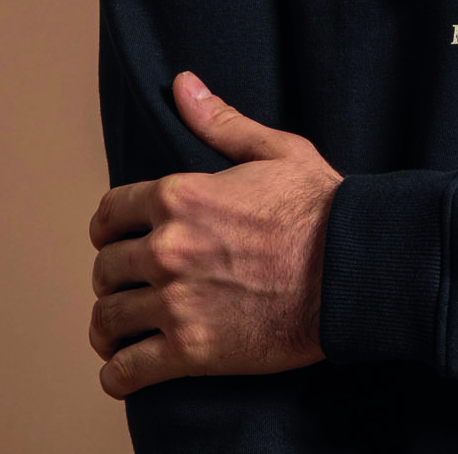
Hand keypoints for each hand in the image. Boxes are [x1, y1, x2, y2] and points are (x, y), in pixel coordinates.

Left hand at [88, 71, 342, 398]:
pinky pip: (126, 371)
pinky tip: (127, 367)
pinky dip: (119, 374)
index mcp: (180, 196)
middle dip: (113, 275)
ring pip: (108, 319)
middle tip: (128, 284)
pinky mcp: (191, 351)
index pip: (109, 213)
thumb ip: (220, 122)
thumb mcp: (276, 150)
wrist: (352, 268)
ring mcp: (176, 302)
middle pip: (104, 268)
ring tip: (121, 328)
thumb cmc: (321, 207)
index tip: (118, 238)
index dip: (109, 226)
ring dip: (110, 325)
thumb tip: (182, 84)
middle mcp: (168, 248)